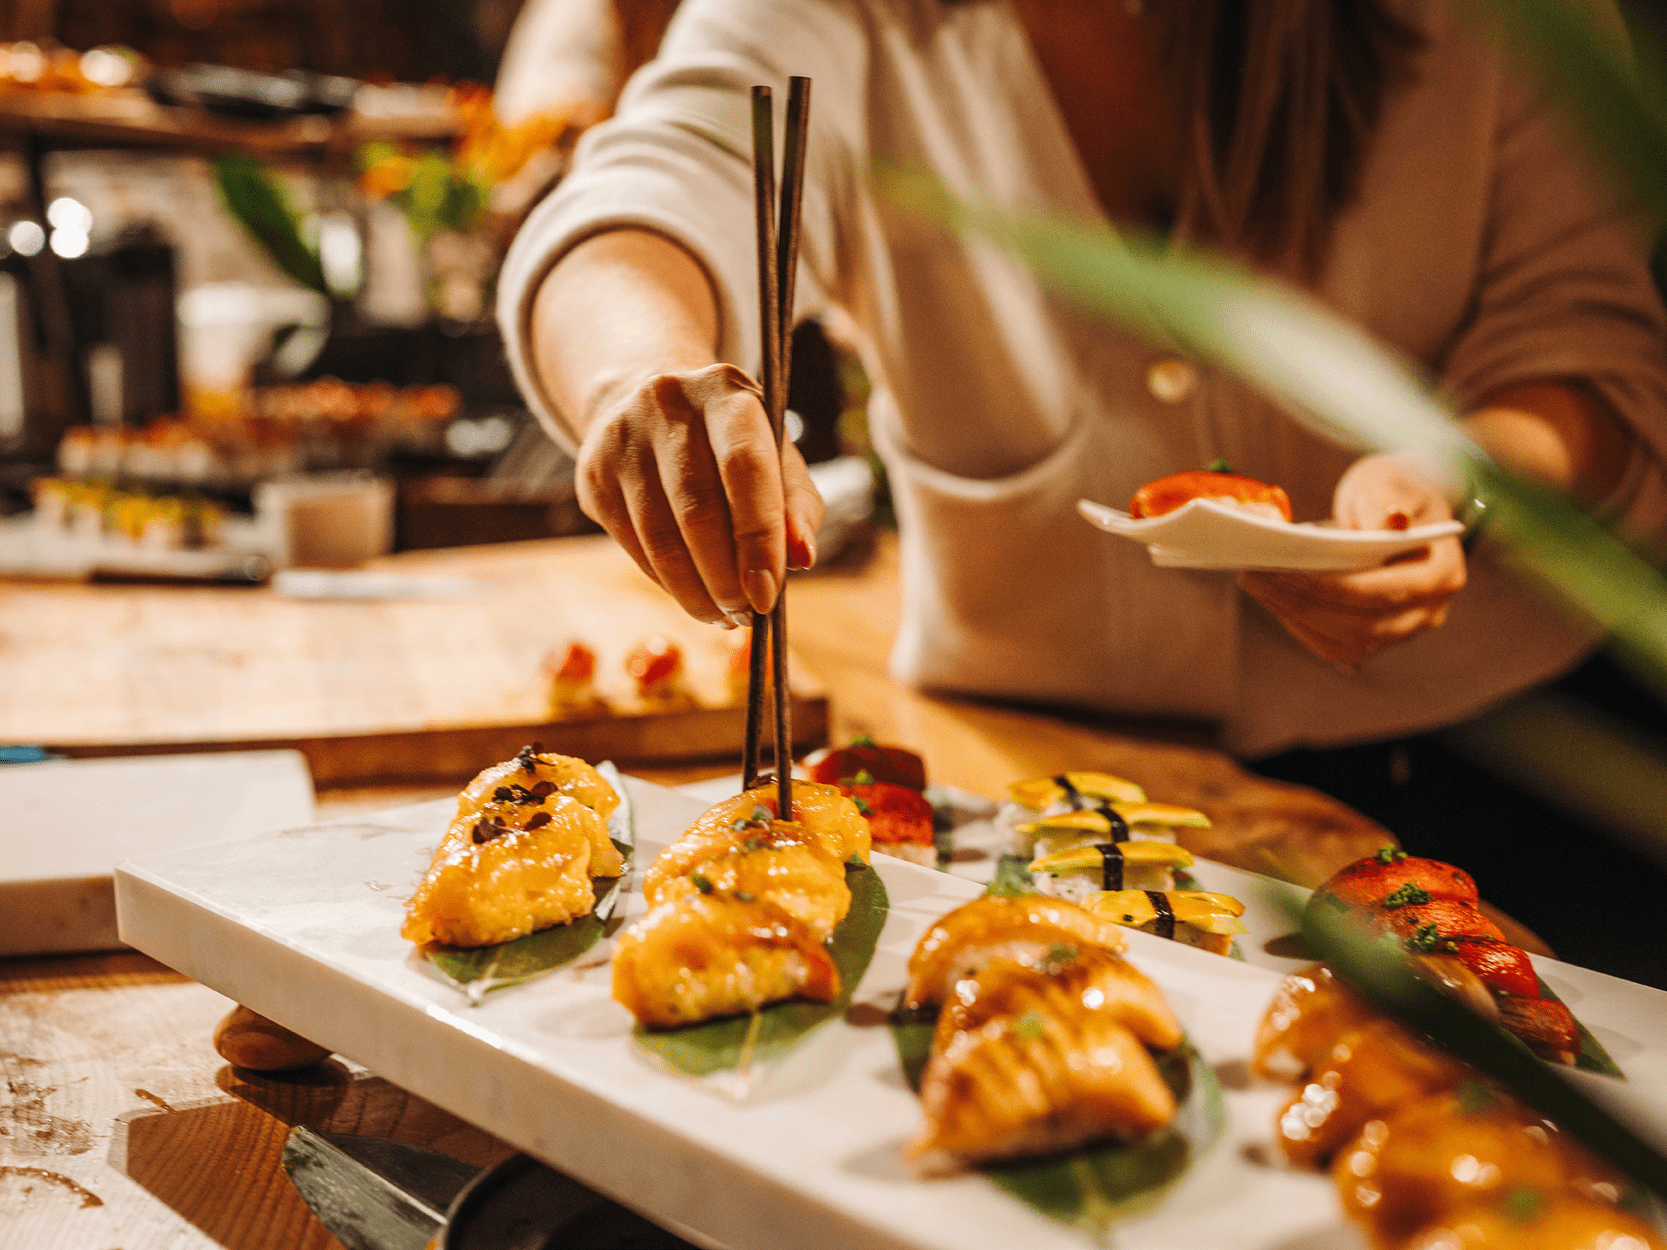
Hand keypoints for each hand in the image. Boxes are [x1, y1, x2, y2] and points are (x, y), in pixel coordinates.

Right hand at [574, 362, 824, 625]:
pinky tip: (692, 595)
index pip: (744, 469)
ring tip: (724, 616)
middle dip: (726, 578)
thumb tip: (801, 558)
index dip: (758, 538)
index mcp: (726, 392)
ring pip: (660, 538)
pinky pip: (634, 546)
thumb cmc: (728, 441)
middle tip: (747, 615)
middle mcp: (668, 405)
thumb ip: (797, 505)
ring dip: (695, 592)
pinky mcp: (593, 477)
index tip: (768, 596)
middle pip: (698, 510)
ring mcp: (621, 440)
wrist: (642, 402)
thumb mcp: (774, 455)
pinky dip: (667, 582)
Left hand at [1237, 453, 1465, 668]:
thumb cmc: (1391, 490)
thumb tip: (1393, 521)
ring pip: (1345, 642)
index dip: (1331, 587)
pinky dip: (1299, 625)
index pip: (1384, 592)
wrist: (1394, 506)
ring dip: (1294, 617)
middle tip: (1254, 577)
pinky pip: (1335, 645)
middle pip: (1361, 625)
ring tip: (1255, 584)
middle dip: (1301, 603)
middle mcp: (1428, 610)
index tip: (1284, 570)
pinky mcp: (1375, 637)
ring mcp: (1403, 629)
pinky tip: (1271, 598)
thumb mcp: (1387, 483)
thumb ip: (1386, 502)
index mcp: (1441, 571)